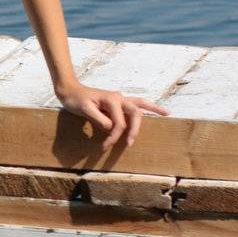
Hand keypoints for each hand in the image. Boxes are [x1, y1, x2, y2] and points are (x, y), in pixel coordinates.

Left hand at [54, 82, 171, 149]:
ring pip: (140, 104)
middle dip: (135, 129)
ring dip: (153, 109)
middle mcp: (119, 97)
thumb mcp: (83, 109)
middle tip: (130, 143)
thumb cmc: (75, 100)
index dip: (114, 135)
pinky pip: (135, 105)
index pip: (118, 122)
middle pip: (135, 113)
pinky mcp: (117, 102)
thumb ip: (98, 118)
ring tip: (167, 113)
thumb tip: (112, 127)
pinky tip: (156, 110)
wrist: (69, 91)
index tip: (106, 145)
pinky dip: (146, 107)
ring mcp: (119, 99)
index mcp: (112, 99)